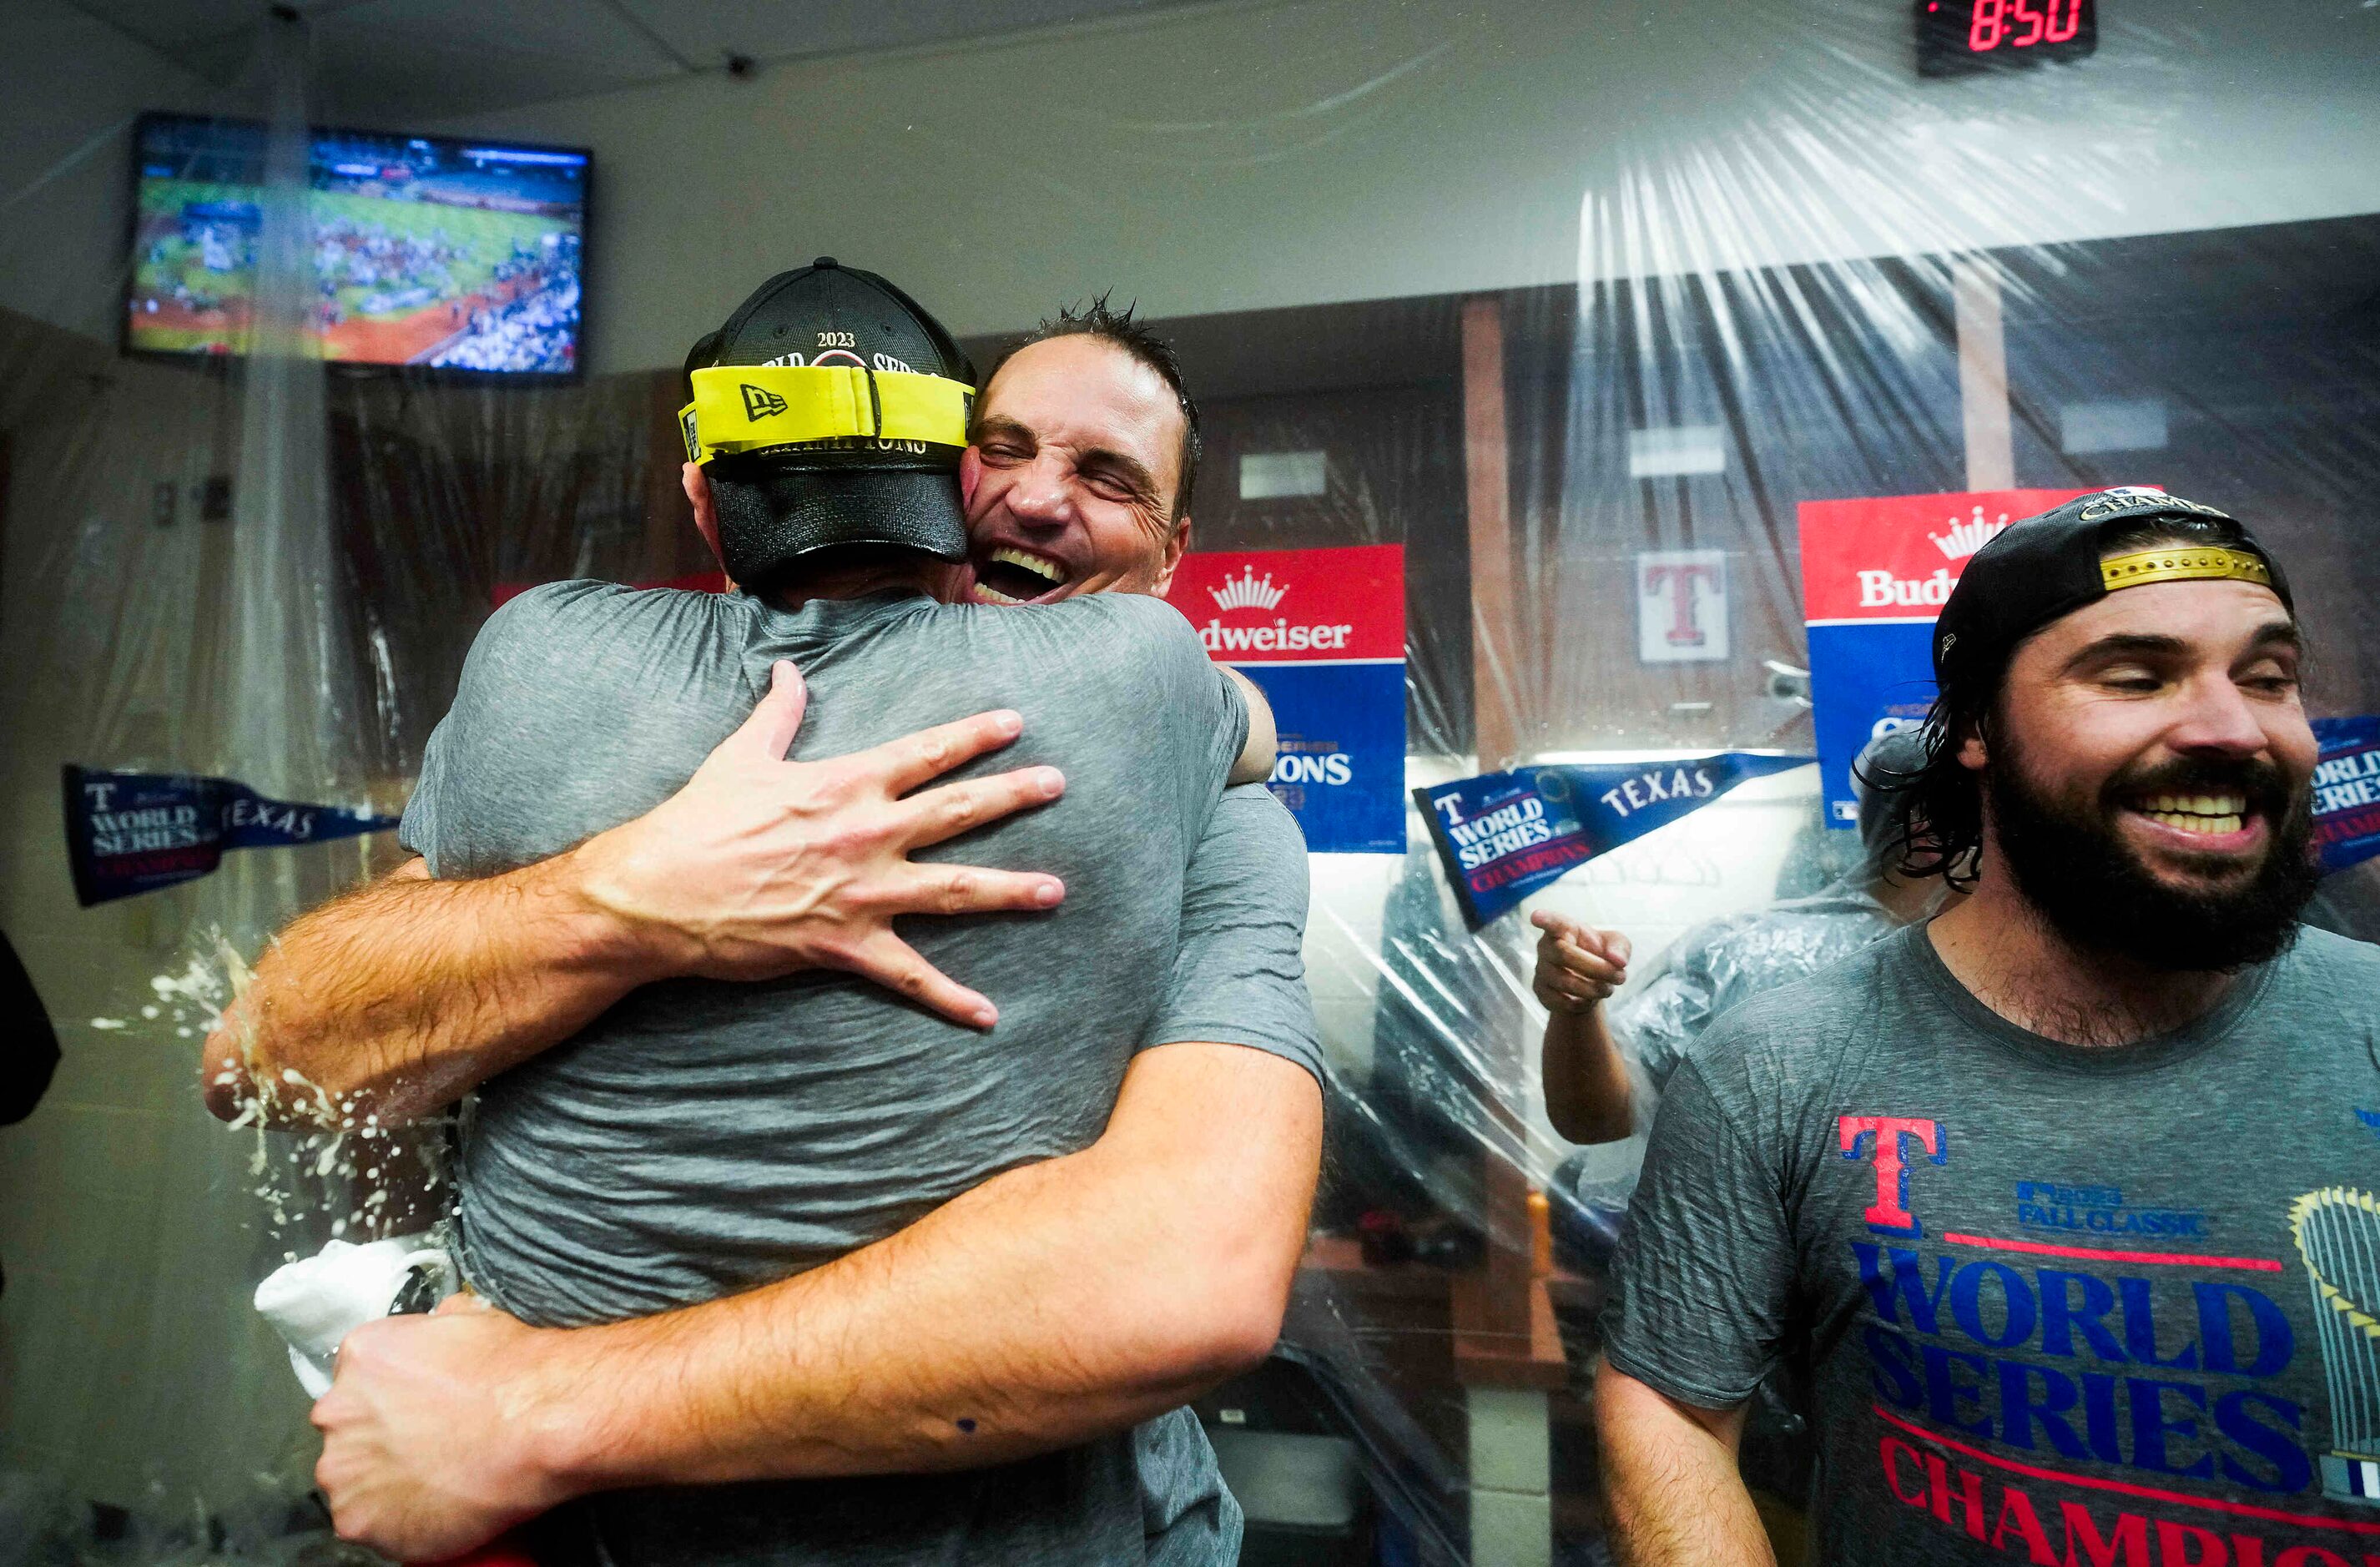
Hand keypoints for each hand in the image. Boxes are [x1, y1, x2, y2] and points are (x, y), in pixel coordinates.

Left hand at [312, 1295, 567, 1560]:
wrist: (539, 1425)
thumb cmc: (514, 1373)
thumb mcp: (474, 1318)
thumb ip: (438, 1325)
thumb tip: (446, 1322)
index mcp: (362, 1355)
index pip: (360, 1377)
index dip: (392, 1395)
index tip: (418, 1409)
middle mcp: (337, 1411)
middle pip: (350, 1430)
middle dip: (384, 1440)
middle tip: (431, 1446)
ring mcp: (343, 1471)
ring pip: (354, 1482)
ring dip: (385, 1484)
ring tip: (438, 1481)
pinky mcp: (359, 1521)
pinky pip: (370, 1524)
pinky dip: (398, 1523)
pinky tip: (437, 1508)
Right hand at [572, 660, 1066, 1027]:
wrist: (656, 893)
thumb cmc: (695, 822)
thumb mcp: (740, 755)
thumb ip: (779, 712)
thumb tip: (788, 669)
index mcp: (843, 782)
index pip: (926, 752)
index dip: (975, 735)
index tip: (1018, 723)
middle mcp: (865, 833)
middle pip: (957, 809)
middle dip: (1013, 795)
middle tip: (1060, 783)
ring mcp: (861, 891)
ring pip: (953, 888)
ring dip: (1009, 890)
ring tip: (1056, 889)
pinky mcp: (845, 944)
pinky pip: (911, 975)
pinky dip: (951, 998)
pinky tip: (989, 1015)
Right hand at [1530, 911, 1629, 1014]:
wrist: (1588, 982)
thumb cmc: (1599, 954)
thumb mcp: (1616, 944)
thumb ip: (1620, 947)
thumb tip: (1618, 961)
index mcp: (1564, 928)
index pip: (1552, 922)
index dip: (1544, 919)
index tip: (1536, 916)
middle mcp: (1547, 947)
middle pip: (1565, 954)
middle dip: (1597, 968)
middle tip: (1620, 976)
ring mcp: (1541, 969)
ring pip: (1565, 981)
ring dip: (1594, 989)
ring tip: (1609, 988)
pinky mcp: (1541, 991)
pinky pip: (1562, 1001)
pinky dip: (1583, 1003)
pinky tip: (1590, 998)